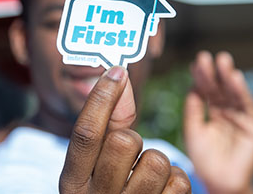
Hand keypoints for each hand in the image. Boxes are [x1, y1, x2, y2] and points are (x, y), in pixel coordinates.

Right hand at [60, 66, 191, 193]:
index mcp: (72, 182)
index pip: (85, 133)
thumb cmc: (107, 190)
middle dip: (133, 138)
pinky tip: (161, 190)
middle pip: (124, 142)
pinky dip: (176, 179)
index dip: (102, 98)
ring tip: (145, 177)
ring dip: (157, 162)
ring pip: (157, 161)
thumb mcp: (96, 165)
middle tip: (129, 153)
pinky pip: (180, 181)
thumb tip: (119, 76)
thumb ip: (108, 123)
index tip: (117, 70)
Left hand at [184, 51, 252, 193]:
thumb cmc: (204, 158)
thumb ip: (193, 108)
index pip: (206, 90)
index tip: (195, 62)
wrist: (219, 181)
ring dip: (228, 76)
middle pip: (219, 88)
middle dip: (213, 72)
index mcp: (212, 111)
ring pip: (233, 93)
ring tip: (222, 61)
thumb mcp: (193, 130)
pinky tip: (235, 78)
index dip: (201, 77)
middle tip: (205, 56)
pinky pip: (246, 106)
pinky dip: (242, 91)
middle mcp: (226, 111)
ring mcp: (240, 117)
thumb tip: (192, 86)